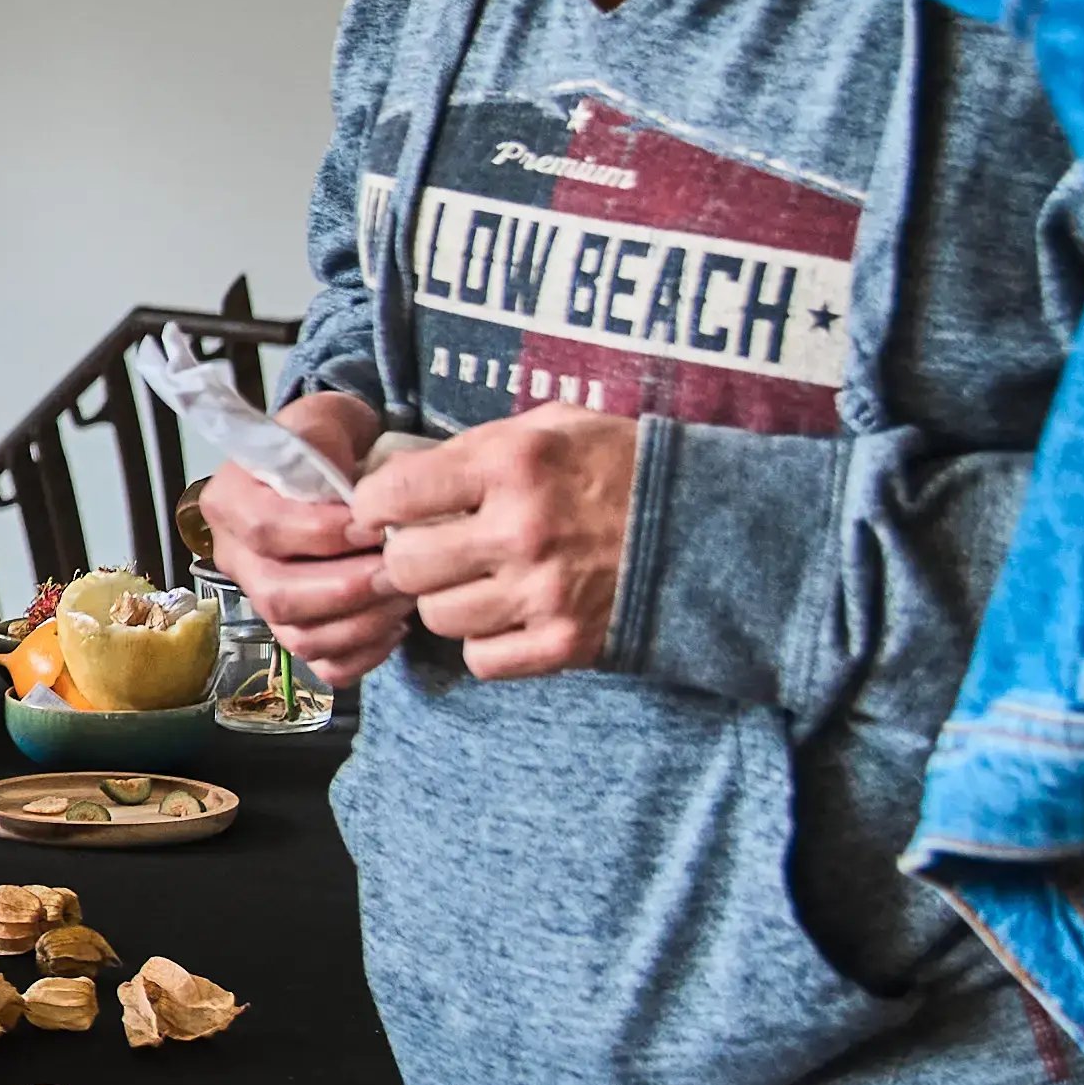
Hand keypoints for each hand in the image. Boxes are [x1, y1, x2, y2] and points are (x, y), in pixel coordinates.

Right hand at [203, 392, 414, 687]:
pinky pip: (325, 666)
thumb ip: (329, 447)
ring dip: (362, 624)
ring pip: (300, 637)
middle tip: (399, 569)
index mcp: (228, 502)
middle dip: (346, 588)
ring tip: (405, 594)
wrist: (331, 465)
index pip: (266, 530)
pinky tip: (396, 625)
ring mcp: (262, 600)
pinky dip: (365, 655)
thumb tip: (354, 500)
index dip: (321, 534)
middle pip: (278, 595)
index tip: (374, 525)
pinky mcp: (293, 631)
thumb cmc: (326, 443)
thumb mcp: (323, 422)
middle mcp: (235, 558)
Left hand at [355, 404, 643, 679]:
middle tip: (427, 550)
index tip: (381, 510)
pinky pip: (481, 658)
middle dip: (406, 557)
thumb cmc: (619, 466)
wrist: (708, 525)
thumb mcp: (551, 426)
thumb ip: (477, 448)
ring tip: (476, 580)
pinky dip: (485, 641)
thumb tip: (401, 475)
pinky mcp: (563, 644)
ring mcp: (543, 593)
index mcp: (513, 463)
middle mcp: (522, 530)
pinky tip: (506, 614)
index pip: (394, 494)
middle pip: (405, 565)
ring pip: (438, 616)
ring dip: (447, 600)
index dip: (374, 505)